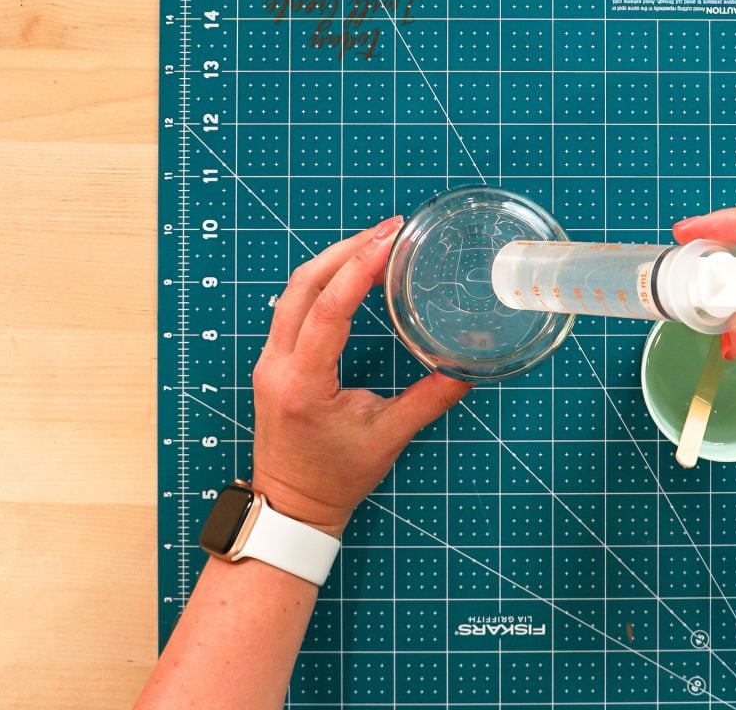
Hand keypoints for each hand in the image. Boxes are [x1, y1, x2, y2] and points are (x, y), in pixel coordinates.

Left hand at [249, 216, 471, 537]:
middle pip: (303, 285)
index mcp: (303, 384)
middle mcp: (277, 365)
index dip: (358, 269)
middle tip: (389, 230)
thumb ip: (428, 400)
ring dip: (332, 260)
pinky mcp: (273, 361)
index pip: (328, 309)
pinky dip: (322, 281)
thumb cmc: (335, 479)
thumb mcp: (388, 439)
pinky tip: (350, 271)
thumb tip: (466, 368)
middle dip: (346, 249)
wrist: (291, 506)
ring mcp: (269, 360)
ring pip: (293, 290)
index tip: (389, 240)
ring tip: (374, 241)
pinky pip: (291, 305)